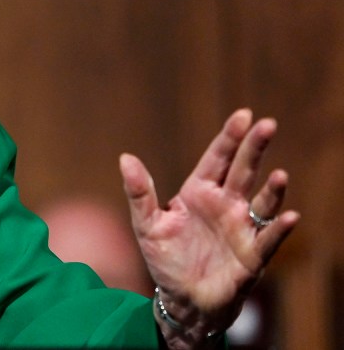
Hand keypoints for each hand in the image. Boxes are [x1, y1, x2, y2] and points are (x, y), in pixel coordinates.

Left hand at [119, 109, 298, 346]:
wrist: (182, 299)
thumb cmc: (166, 258)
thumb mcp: (147, 224)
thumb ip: (139, 192)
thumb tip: (125, 157)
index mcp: (199, 192)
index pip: (217, 158)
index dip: (230, 137)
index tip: (244, 115)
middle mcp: (225, 205)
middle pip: (243, 170)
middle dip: (254, 148)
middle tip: (268, 124)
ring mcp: (241, 228)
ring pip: (261, 202)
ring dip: (272, 189)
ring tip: (279, 174)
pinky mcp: (252, 255)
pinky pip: (268, 239)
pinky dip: (279, 228)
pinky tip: (288, 217)